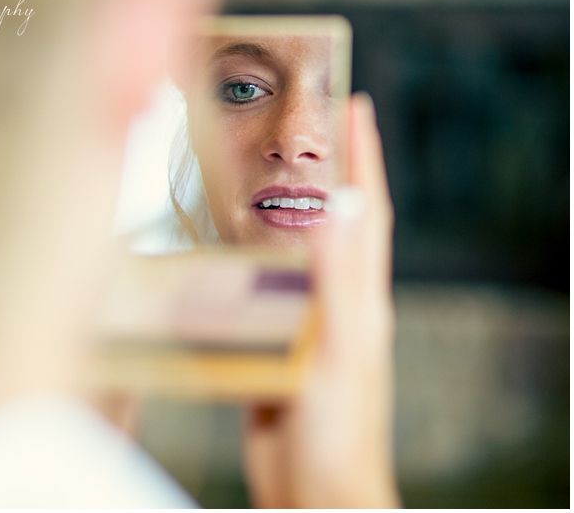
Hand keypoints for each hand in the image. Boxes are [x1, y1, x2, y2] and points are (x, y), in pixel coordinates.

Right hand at [243, 93, 399, 507]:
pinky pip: (257, 294)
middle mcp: (334, 304)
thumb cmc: (335, 429)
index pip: (368, 213)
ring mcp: (303, 326)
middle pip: (331, 224)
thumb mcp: (339, 348)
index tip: (357, 108)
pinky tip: (215, 255)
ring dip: (275, 214)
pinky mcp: (273, 349)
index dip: (366, 158)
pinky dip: (241, 265)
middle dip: (321, 173)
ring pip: (289, 255)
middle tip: (298, 130)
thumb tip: (340, 210)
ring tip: (247, 177)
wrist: (314, 490)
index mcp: (360, 298)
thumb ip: (336, 283)